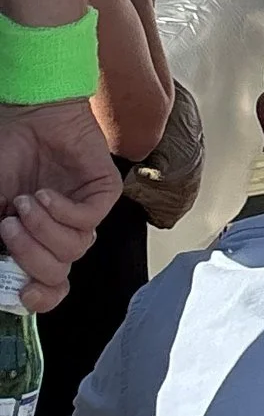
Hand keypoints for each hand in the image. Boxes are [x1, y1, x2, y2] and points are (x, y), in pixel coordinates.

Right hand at [0, 97, 121, 307]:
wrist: (29, 117)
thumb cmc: (8, 157)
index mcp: (38, 243)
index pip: (49, 288)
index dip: (39, 298)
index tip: (22, 292)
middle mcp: (63, 233)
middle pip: (58, 273)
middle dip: (29, 254)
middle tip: (8, 224)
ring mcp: (84, 214)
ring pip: (75, 249)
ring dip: (43, 228)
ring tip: (25, 202)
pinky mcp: (103, 193)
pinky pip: (89, 219)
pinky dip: (62, 211)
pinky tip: (45, 194)